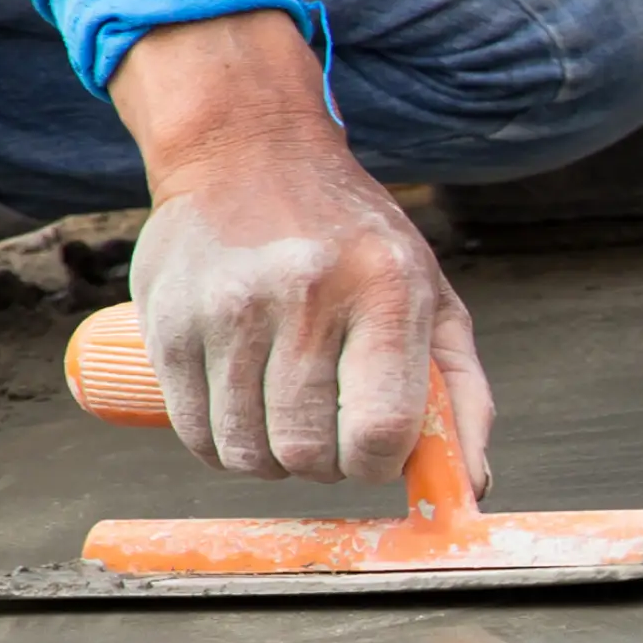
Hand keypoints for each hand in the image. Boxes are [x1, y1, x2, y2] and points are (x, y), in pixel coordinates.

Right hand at [111, 8, 494, 488]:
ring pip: (249, 453)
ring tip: (288, 423)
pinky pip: (197, 435)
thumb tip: (472, 489)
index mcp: (384, 290)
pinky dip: (225, 448)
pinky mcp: (170, 325)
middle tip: (330, 437)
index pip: (382, 426)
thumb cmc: (357, 242)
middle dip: (327, 466)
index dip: (380, 463)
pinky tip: (245, 419)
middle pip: (310, 450)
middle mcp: (305, 295)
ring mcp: (229, 311)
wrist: (248, 154)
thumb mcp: (431, 298)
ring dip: (274, 462)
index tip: (376, 453)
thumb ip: (462, 393)